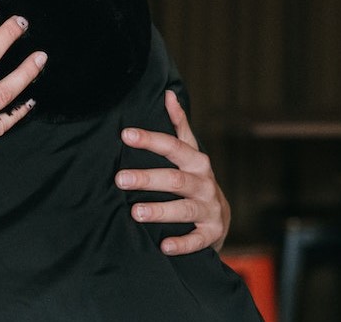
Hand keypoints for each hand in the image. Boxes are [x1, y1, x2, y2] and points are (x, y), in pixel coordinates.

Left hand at [115, 90, 230, 254]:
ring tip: (135, 212)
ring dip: (161, 210)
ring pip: (185, 208)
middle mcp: (204, 183)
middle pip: (176, 178)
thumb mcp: (189, 153)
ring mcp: (210, 209)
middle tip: (120, 179)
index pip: (173, 146)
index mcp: (196, 161)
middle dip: (148, 178)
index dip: (151, 140)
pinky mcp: (212, 233)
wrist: (219, 221)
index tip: (125, 134)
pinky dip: (182, 243)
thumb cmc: (195, 181)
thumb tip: (168, 93)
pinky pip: (198, 239)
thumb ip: (179, 126)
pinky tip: (164, 246)